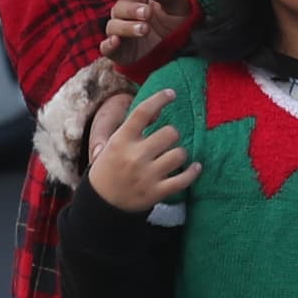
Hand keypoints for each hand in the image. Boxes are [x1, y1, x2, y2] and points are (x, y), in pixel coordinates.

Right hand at [85, 83, 200, 212]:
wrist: (101, 203)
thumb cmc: (109, 168)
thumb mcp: (113, 144)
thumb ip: (133, 128)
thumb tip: (157, 110)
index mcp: (121, 140)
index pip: (143, 112)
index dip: (160, 99)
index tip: (171, 93)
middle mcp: (135, 156)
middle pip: (170, 133)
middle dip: (171, 135)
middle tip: (166, 141)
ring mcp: (147, 175)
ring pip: (179, 154)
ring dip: (180, 154)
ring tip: (173, 157)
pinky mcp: (156, 192)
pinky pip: (184, 179)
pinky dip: (193, 172)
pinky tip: (196, 167)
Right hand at [95, 0, 195, 67]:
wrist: (181, 46)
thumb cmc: (176, 18)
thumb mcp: (178, 4)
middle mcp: (124, 12)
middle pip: (118, 7)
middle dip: (132, 10)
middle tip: (148, 13)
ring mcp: (120, 31)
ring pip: (113, 27)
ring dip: (127, 27)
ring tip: (145, 29)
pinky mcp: (119, 51)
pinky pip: (106, 48)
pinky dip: (108, 45)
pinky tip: (116, 42)